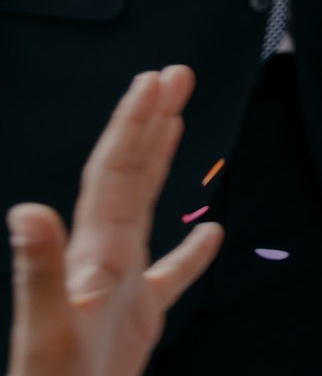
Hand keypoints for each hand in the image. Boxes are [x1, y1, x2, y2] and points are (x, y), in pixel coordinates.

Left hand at [8, 67, 221, 375]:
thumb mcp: (47, 330)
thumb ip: (37, 270)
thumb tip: (25, 212)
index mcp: (92, 256)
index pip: (114, 173)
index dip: (134, 123)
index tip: (154, 82)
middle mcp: (103, 260)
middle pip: (129, 175)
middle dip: (151, 121)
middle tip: (173, 78)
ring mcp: (120, 287)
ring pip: (144, 209)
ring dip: (162, 161)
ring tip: (177, 122)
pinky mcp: (137, 318)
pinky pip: (170, 274)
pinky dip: (193, 251)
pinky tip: (210, 237)